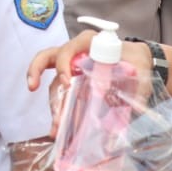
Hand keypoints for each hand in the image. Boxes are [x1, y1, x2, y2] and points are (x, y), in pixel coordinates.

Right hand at [26, 31, 153, 135]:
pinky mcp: (72, 82)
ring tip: (56, 127)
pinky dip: (58, 110)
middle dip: (35, 71)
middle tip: (33, 87)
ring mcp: (70, 68)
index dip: (63, 65)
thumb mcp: (138, 71)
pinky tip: (58, 127)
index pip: (67, 50)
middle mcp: (74, 53)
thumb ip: (136, 88)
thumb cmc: (136, 62)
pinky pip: (60, 94)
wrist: (138, 63)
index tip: (67, 82)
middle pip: (46, 58)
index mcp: (88, 43)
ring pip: (53, 82)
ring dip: (53, 104)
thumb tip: (134, 111)